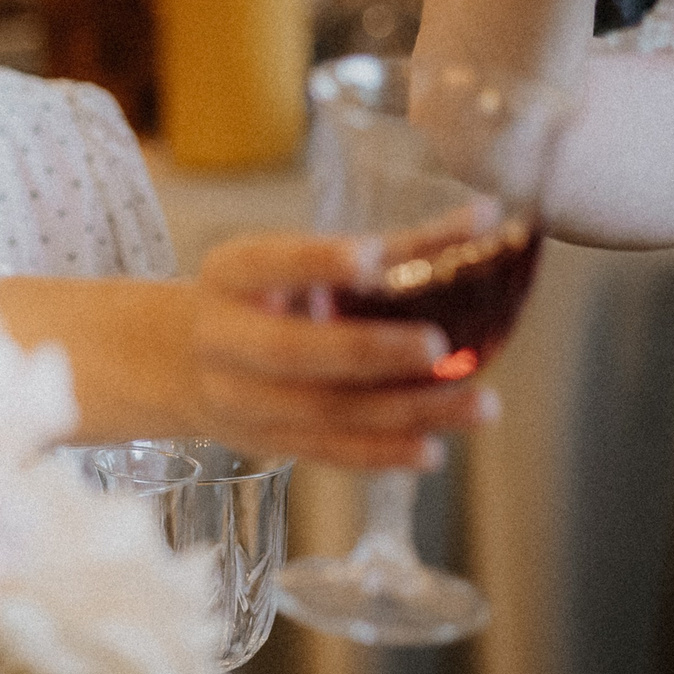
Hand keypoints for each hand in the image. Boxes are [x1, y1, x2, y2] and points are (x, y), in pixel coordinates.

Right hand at [187, 233, 495, 470]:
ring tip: (479, 404)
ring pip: (323, 410)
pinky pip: (327, 452)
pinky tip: (433, 450)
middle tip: (436, 344)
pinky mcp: (267, 442)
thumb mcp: (310, 261)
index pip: (268, 263)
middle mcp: (225, 338)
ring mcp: (242, 400)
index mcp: (232, 276)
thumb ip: (400, 245)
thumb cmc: (268, 297)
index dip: (316, 261)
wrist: (182, 363)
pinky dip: (382, 454)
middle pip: (291, 352)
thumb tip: (491, 218)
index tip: (369, 256)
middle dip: (365, 351)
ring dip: (404, 412)